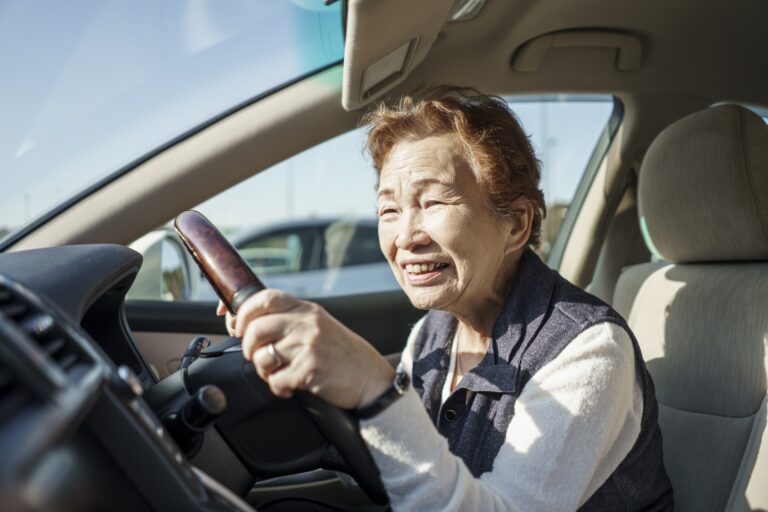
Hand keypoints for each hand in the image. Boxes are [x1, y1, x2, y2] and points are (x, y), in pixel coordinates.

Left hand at [220, 289, 394, 409]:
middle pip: (255, 329)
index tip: (236, 324)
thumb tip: (247, 324)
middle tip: (258, 357)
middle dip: (249, 348)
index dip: (242, 311)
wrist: (372, 379)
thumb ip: (290, 321)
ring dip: (264, 371)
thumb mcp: (319, 326)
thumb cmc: (344, 355)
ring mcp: (308, 347)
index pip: (264, 298)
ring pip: (261, 357)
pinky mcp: (309, 370)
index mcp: (306, 310)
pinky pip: (276, 381)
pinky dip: (279, 388)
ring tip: (280, 373)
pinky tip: (292, 386)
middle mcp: (306, 324)